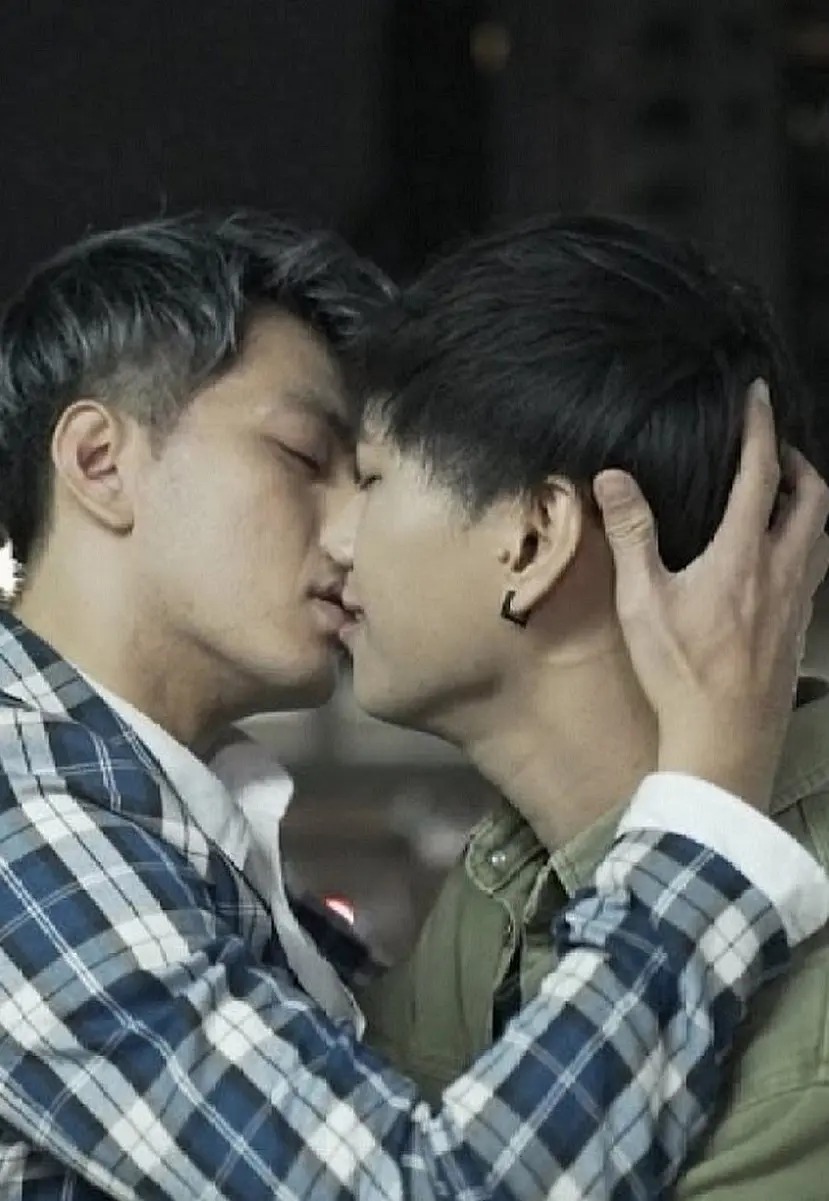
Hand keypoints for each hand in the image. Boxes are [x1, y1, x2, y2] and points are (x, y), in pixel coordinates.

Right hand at [594, 379, 828, 810]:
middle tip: (774, 449)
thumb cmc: (681, 672)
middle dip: (799, 462)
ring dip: (810, 502)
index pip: (761, 474)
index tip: (759, 395)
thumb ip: (631, 534)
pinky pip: (817, 568)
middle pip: (813, 498)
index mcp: (743, 555)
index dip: (761, 428)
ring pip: (824, 533)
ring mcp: (797, 601)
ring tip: (784, 494)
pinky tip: (782, 557)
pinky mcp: (798, 628)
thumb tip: (613, 477)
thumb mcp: (642, 602)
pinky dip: (808, 542)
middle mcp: (783, 569)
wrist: (725, 739)